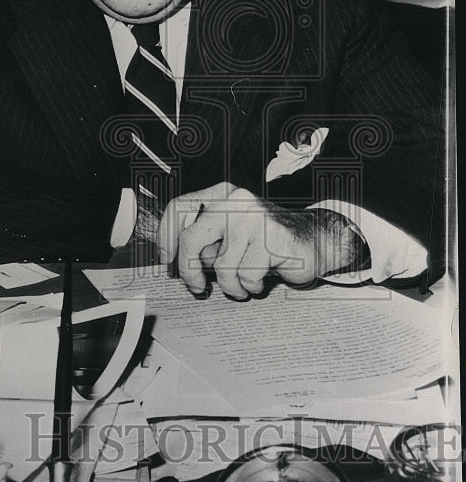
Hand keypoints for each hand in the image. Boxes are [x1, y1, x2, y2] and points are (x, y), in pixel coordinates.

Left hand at [158, 183, 357, 298]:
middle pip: (191, 239)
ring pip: (221, 266)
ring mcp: (253, 217)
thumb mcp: (231, 235)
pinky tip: (260, 280)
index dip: (166, 238)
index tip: (167, 262)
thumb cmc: (267, 242)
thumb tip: (173, 262)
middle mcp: (234, 200)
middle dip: (188, 271)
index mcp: (221, 195)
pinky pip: (245, 275)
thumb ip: (205, 241)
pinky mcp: (271, 238)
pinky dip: (250, 286)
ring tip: (242, 284)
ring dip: (230, 285)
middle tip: (197, 287)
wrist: (315, 240)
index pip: (178, 209)